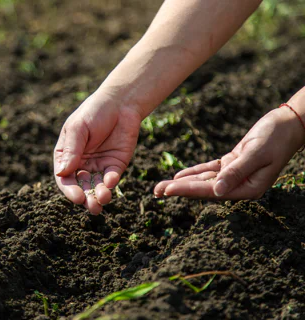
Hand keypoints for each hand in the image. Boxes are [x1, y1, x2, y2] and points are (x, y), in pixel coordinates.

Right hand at [54, 92, 141, 214]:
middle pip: (80, 186)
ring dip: (99, 195)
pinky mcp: (115, 165)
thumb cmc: (94, 111)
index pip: (64, 178)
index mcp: (66, 155)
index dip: (69, 190)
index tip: (77, 198)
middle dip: (86, 198)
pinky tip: (111, 182)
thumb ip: (72, 150)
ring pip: (97, 186)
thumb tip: (62, 172)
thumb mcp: (79, 128)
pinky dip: (111, 182)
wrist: (121, 102)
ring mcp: (99, 165)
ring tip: (103, 199)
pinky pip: (111, 178)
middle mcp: (81, 164)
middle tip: (93, 206)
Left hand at [154, 107, 304, 198]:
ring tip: (161, 186)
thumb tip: (216, 191)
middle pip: (204, 189)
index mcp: (248, 188)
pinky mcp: (233, 163)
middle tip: (156, 192)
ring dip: (183, 182)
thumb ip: (236, 172)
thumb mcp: (256, 153)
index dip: (187, 190)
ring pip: (204, 180)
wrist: (289, 123)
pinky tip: (178, 175)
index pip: (211, 191)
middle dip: (179, 189)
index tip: (167, 190)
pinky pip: (210, 170)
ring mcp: (235, 175)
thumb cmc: (276, 137)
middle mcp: (240, 185)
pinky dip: (195, 172)